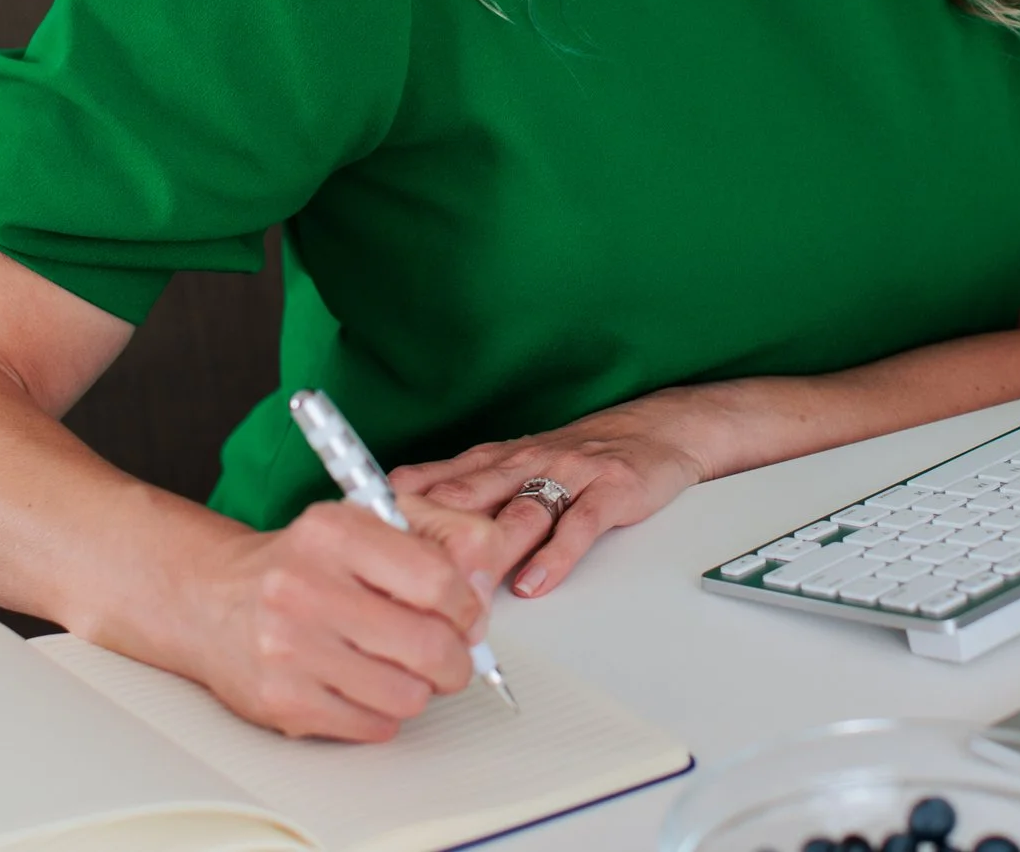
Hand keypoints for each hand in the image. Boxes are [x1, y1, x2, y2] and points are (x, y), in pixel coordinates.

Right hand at [170, 495, 510, 742]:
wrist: (210, 598)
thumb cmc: (300, 564)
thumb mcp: (361, 524)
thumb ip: (435, 539)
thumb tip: (485, 589)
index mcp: (333, 531)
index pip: (439, 579)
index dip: (467, 606)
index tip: (463, 614)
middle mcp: (305, 586)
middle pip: (430, 646)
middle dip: (454, 661)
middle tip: (447, 657)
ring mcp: (289, 648)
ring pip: (408, 695)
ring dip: (417, 689)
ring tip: (396, 668)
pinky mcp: (282, 700)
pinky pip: (374, 726)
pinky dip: (381, 713)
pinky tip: (360, 686)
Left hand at [390, 389, 712, 599]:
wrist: (657, 428)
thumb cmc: (578, 456)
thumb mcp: (510, 464)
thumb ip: (461, 490)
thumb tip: (396, 519)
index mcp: (492, 461)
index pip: (433, 484)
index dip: (396, 513)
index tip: (362, 541)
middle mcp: (522, 463)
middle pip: (466, 498)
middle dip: (429, 536)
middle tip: (399, 575)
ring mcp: (566, 475)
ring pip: (519, 511)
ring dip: (488, 552)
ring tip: (462, 591)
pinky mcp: (609, 491)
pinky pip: (578, 525)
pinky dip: (554, 557)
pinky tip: (534, 583)